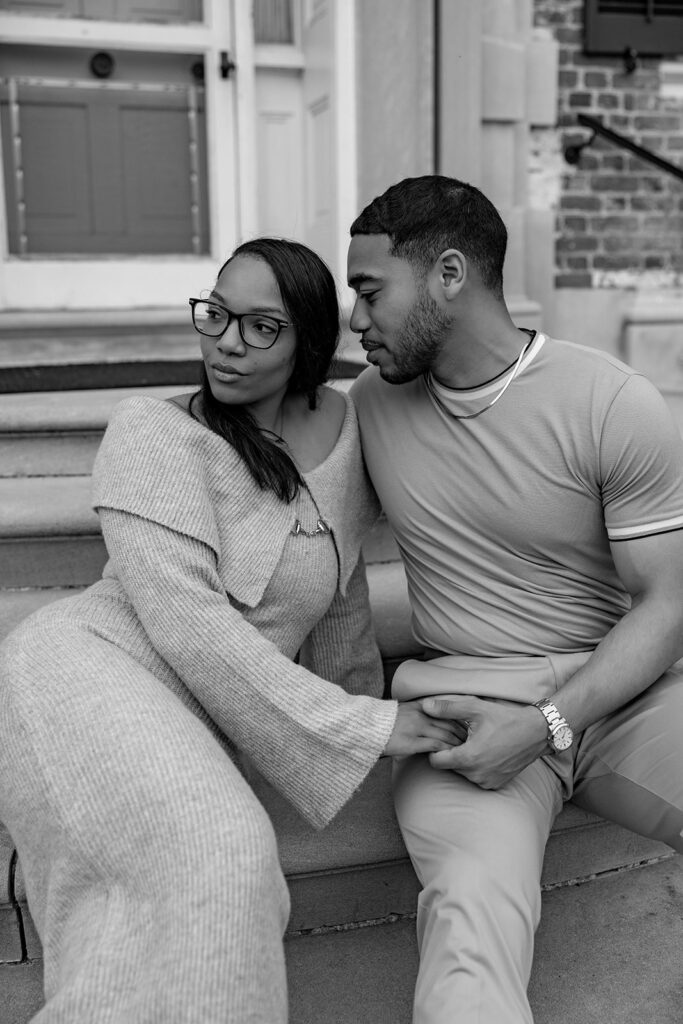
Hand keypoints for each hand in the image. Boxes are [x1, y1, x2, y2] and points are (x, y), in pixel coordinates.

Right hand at [382, 701, 467, 756]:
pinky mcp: (411, 742)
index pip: (447, 712)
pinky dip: (445, 751)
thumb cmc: (383, 723)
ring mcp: (416, 728)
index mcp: (419, 706)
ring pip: (445, 735)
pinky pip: (434, 746)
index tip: (468, 730)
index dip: (460, 722)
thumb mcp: (403, 712)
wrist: (365, 727)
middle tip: (472, 743)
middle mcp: (420, 714)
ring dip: (457, 745)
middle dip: (463, 734)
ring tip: (465, 752)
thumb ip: (417, 715)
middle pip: (450, 724)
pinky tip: (450, 757)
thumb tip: (430, 722)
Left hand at [421, 695, 548, 788]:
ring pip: (462, 772)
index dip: (435, 748)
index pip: (435, 761)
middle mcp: (476, 774)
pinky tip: (486, 751)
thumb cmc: (504, 719)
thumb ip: (447, 708)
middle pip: (449, 766)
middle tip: (462, 736)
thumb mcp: (475, 709)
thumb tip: (425, 706)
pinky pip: (476, 777)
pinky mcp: (496, 785)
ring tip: (475, 742)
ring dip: (464, 760)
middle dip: (451, 752)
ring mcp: (486, 782)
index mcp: (468, 757)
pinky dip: (477, 767)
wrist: (535, 732)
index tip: (443, 737)